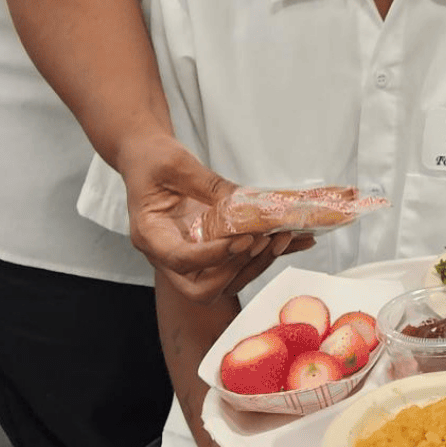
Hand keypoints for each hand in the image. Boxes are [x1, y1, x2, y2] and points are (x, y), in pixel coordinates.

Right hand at [118, 128, 310, 300]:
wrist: (147, 159)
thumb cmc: (152, 161)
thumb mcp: (177, 164)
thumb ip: (209, 185)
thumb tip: (246, 202)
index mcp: (151, 236)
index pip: (180, 260)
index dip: (213, 256)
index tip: (242, 239)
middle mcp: (170, 255)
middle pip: (202, 287)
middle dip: (236, 269)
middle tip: (262, 241)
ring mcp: (192, 257)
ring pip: (226, 282)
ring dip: (256, 264)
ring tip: (282, 236)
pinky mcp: (211, 251)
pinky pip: (242, 261)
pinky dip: (269, 255)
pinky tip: (298, 240)